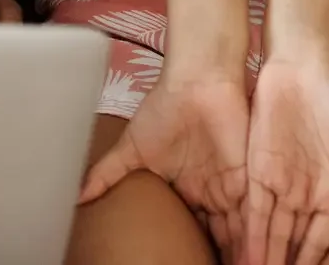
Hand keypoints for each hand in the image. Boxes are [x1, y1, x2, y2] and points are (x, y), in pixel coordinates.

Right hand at [81, 69, 249, 260]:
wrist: (196, 82)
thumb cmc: (164, 109)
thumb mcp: (131, 148)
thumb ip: (107, 174)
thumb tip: (75, 195)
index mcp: (189, 190)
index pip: (195, 232)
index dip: (194, 254)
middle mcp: (213, 193)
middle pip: (222, 239)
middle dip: (223, 259)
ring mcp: (233, 188)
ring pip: (240, 234)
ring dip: (243, 256)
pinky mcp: (249, 180)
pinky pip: (253, 217)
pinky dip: (253, 240)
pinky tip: (253, 261)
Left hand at [243, 55, 328, 264]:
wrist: (306, 66)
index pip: (321, 239)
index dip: (312, 262)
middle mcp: (306, 194)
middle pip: (293, 242)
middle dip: (282, 264)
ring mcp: (281, 182)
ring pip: (270, 231)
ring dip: (262, 255)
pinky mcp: (256, 168)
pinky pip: (251, 207)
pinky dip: (247, 231)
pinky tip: (243, 253)